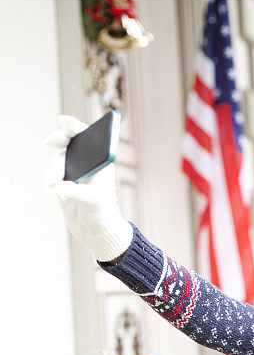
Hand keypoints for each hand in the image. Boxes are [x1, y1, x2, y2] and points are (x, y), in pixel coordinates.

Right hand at [44, 115, 132, 261]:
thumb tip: (59, 187)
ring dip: (52, 169)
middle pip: (69, 143)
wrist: (96, 233)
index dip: (75, 125)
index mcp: (100, 162)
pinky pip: (51, 177)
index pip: (88, 137)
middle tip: (49, 142)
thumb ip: (77, 192)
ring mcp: (74, 173)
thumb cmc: (103, 214)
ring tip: (53, 181)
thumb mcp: (94, 202)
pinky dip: (49, 182)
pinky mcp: (63, 185)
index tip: (63, 121)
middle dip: (57, 141)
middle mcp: (87, 164)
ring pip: (57, 161)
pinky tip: (51, 191)